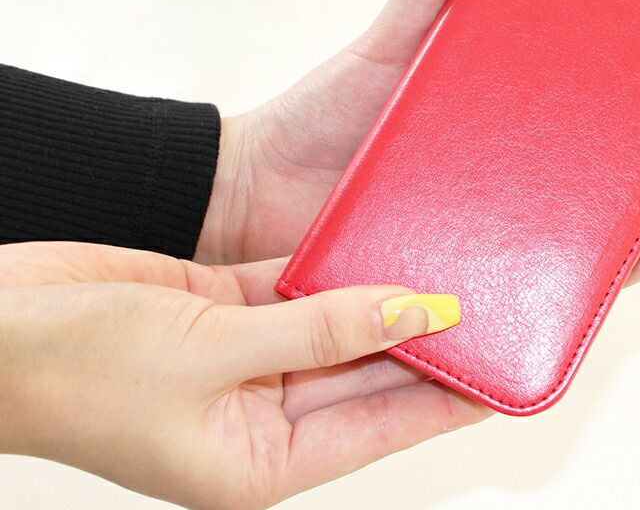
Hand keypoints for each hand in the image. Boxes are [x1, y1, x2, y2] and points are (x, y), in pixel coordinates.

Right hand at [0, 242, 488, 508]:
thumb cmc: (76, 369)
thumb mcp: (216, 355)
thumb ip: (323, 329)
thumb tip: (416, 311)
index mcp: (261, 460)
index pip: (384, 426)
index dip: (447, 399)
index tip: (507, 374)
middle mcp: (263, 411)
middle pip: (370, 371)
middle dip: (428, 340)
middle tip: (496, 302)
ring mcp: (249, 355)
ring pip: (342, 321)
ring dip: (389, 293)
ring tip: (455, 261)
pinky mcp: (229, 307)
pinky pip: (302, 284)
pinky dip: (341, 263)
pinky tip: (386, 236)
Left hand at [195, 0, 639, 267]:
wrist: (263, 193)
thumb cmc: (328, 117)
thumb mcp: (395, 34)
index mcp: (529, 112)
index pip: (633, 110)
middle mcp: (535, 166)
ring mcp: (517, 219)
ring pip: (629, 215)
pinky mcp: (491, 264)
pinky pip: (574, 268)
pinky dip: (630, 257)